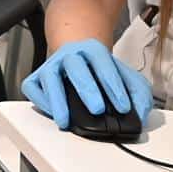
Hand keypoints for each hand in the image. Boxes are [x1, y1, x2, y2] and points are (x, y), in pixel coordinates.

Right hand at [21, 39, 153, 130]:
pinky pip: (33, 87)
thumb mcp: (125, 76)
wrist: (76, 55)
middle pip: (75, 66)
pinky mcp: (37, 78)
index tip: (123, 106)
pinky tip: (54, 113)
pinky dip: (41, 101)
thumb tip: (140, 114)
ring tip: (65, 120)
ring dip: (57, 99)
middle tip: (97, 109)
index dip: (113, 84)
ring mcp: (51, 65)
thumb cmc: (100, 71)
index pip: (102, 62)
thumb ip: (137, 92)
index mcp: (93, 50)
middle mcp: (70, 55)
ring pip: (49, 77)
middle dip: (87, 88)